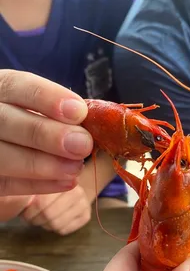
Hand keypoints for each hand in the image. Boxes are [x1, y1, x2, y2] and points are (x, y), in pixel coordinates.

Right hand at [0, 69, 92, 195]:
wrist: (19, 157)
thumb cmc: (43, 129)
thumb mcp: (52, 114)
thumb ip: (68, 117)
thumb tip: (99, 125)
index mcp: (2, 91)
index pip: (17, 86)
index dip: (47, 98)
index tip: (79, 112)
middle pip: (5, 121)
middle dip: (46, 134)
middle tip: (82, 145)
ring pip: (1, 156)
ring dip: (41, 164)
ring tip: (75, 168)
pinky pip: (4, 185)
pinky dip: (37, 185)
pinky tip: (66, 182)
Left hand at [21, 184, 91, 234]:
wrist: (72, 192)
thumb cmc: (50, 191)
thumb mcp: (40, 187)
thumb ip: (34, 190)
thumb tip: (24, 202)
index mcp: (63, 179)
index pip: (42, 202)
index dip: (30, 211)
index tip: (27, 212)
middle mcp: (77, 190)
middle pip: (50, 215)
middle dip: (37, 220)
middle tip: (34, 218)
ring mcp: (84, 203)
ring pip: (57, 224)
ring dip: (46, 225)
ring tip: (45, 219)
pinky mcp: (87, 215)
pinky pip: (65, 230)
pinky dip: (57, 229)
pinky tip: (57, 221)